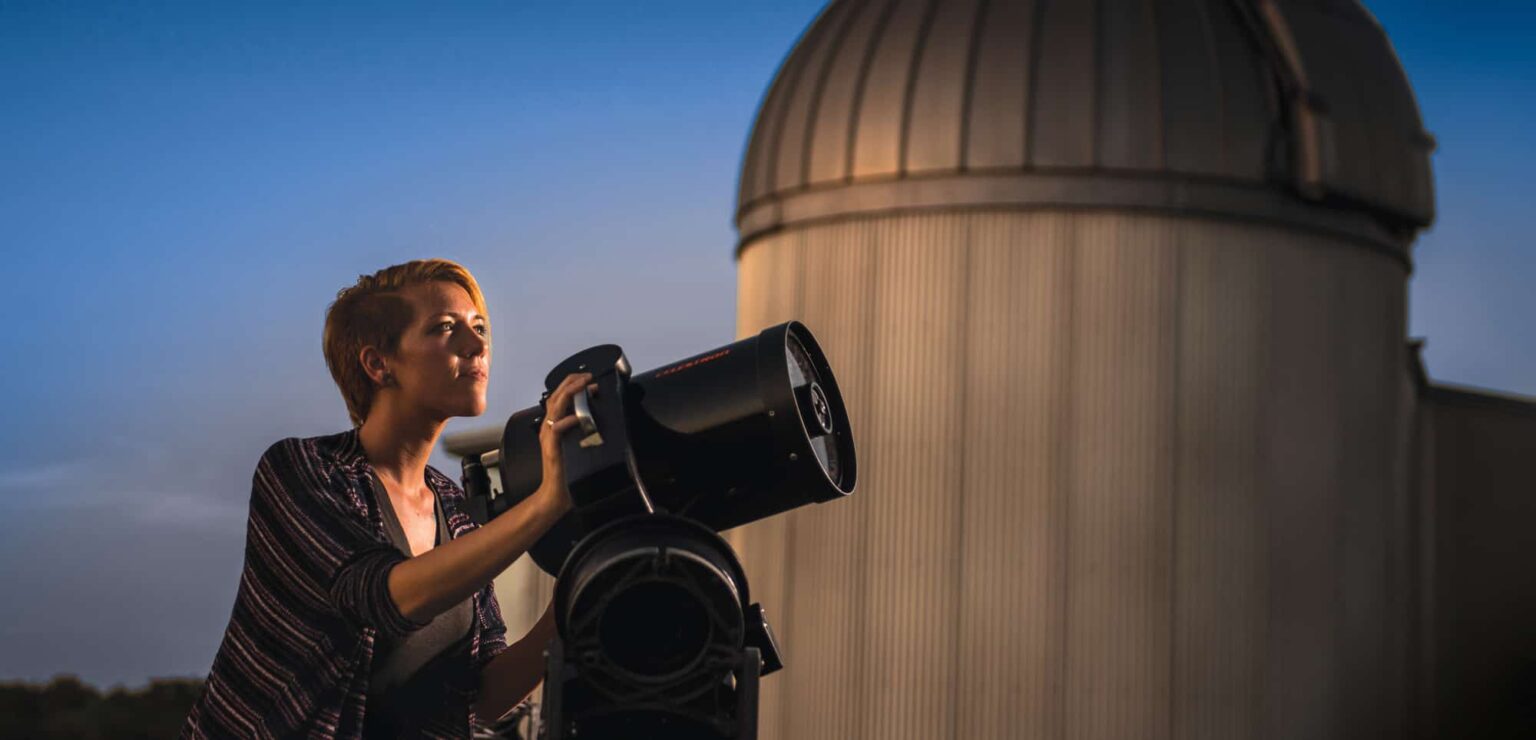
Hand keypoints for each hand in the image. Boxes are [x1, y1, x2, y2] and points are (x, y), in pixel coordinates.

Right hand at [534, 372, 596, 516]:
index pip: (560, 396)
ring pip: (554, 407)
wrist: (557, 494)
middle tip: (588, 376)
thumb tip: (601, 418)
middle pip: (556, 395)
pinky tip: (577, 417)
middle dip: (572, 382)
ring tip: (583, 385)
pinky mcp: (550, 448)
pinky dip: (567, 420)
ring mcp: (548, 436)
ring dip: (569, 393)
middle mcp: (549, 427)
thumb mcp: (579, 445)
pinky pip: (556, 429)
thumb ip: (585, 430)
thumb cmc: (569, 471)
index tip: (591, 379)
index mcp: (555, 424)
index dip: (574, 384)